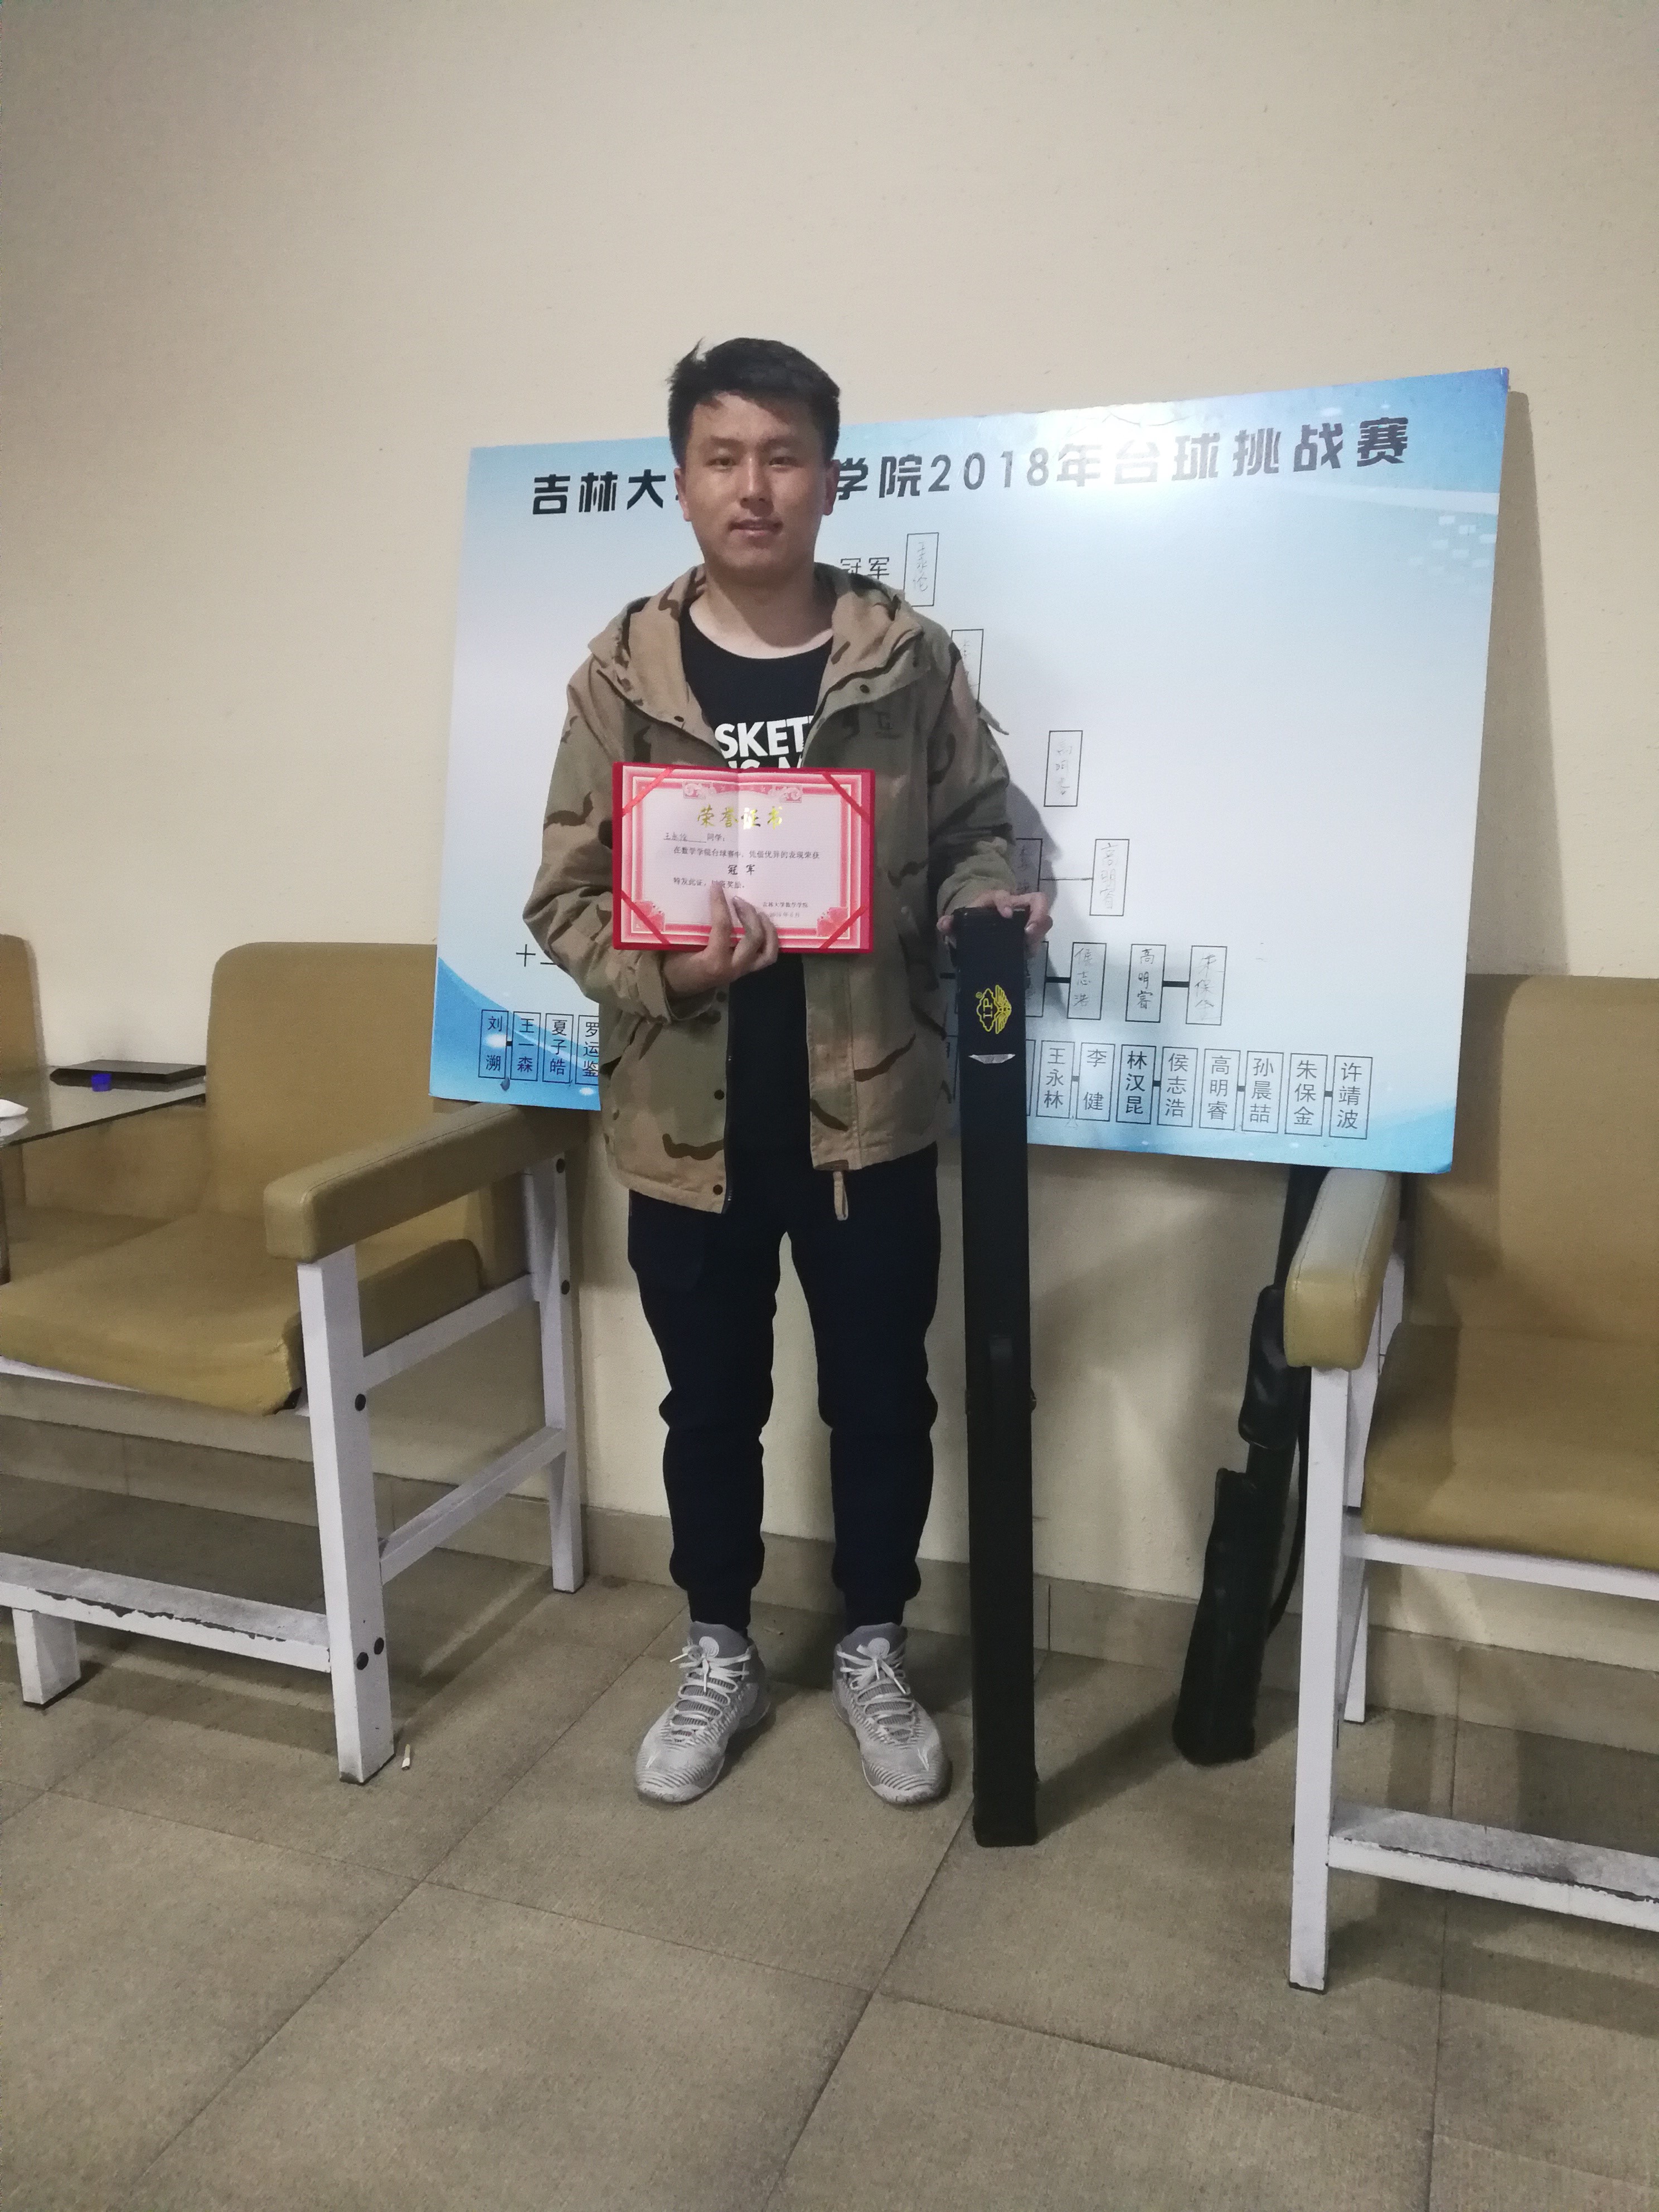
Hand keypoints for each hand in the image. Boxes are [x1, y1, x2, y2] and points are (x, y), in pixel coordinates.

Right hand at [663, 882, 779, 996]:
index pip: (723, 927)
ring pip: (768, 952)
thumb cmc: (674, 965)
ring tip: (760, 913)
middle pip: (753, 938)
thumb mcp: (678, 946)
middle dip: (749, 915)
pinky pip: (765, 957)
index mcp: (713, 961)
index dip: (720, 903)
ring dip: (768, 930)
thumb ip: (694, 927)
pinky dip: (769, 941)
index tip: (717, 886)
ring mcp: (742, 971)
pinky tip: (763, 926)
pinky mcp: (745, 972)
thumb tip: (706, 899)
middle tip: (739, 900)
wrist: (676, 989)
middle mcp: (733, 967)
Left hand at [938, 887, 1052, 948]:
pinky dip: (1034, 945)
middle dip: (1038, 915)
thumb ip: (950, 924)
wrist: (979, 929)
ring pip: (1044, 919)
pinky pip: (1039, 937)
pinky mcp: (1030, 935)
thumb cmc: (972, 922)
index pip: (1004, 895)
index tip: (1006, 915)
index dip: (1007, 902)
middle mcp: (1017, 905)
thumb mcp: (960, 923)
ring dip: (1039, 931)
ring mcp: (1026, 920)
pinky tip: (1025, 954)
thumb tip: (943, 924)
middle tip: (1029, 932)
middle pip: (1038, 901)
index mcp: (997, 899)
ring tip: (1029, 946)